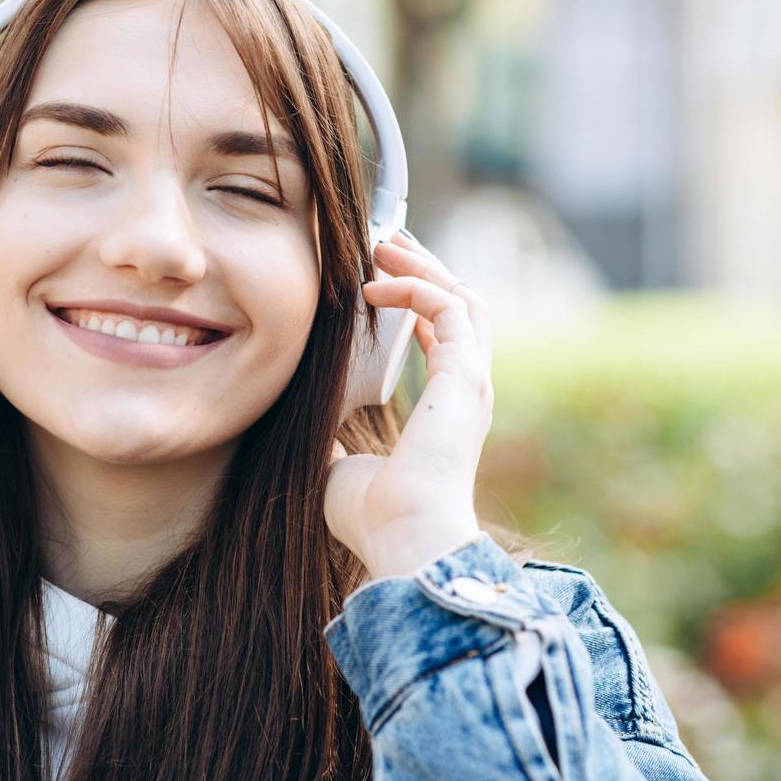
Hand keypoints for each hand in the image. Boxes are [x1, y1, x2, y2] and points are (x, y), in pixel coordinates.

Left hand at [324, 231, 492, 580]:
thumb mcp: (340, 468)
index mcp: (447, 410)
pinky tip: (375, 285)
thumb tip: (308, 428)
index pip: (446, 340)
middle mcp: (468, 391)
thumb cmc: (376, 517)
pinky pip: (449, 306)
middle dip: (424, 269)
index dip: (416, 304)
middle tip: (385, 243)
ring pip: (462, 296)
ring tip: (384, 244)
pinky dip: (415, 286)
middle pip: (461, 306)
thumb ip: (332, 441)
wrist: (405, 537)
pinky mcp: (465, 374)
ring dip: (424, 265)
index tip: (378, 282)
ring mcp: (472, 381)